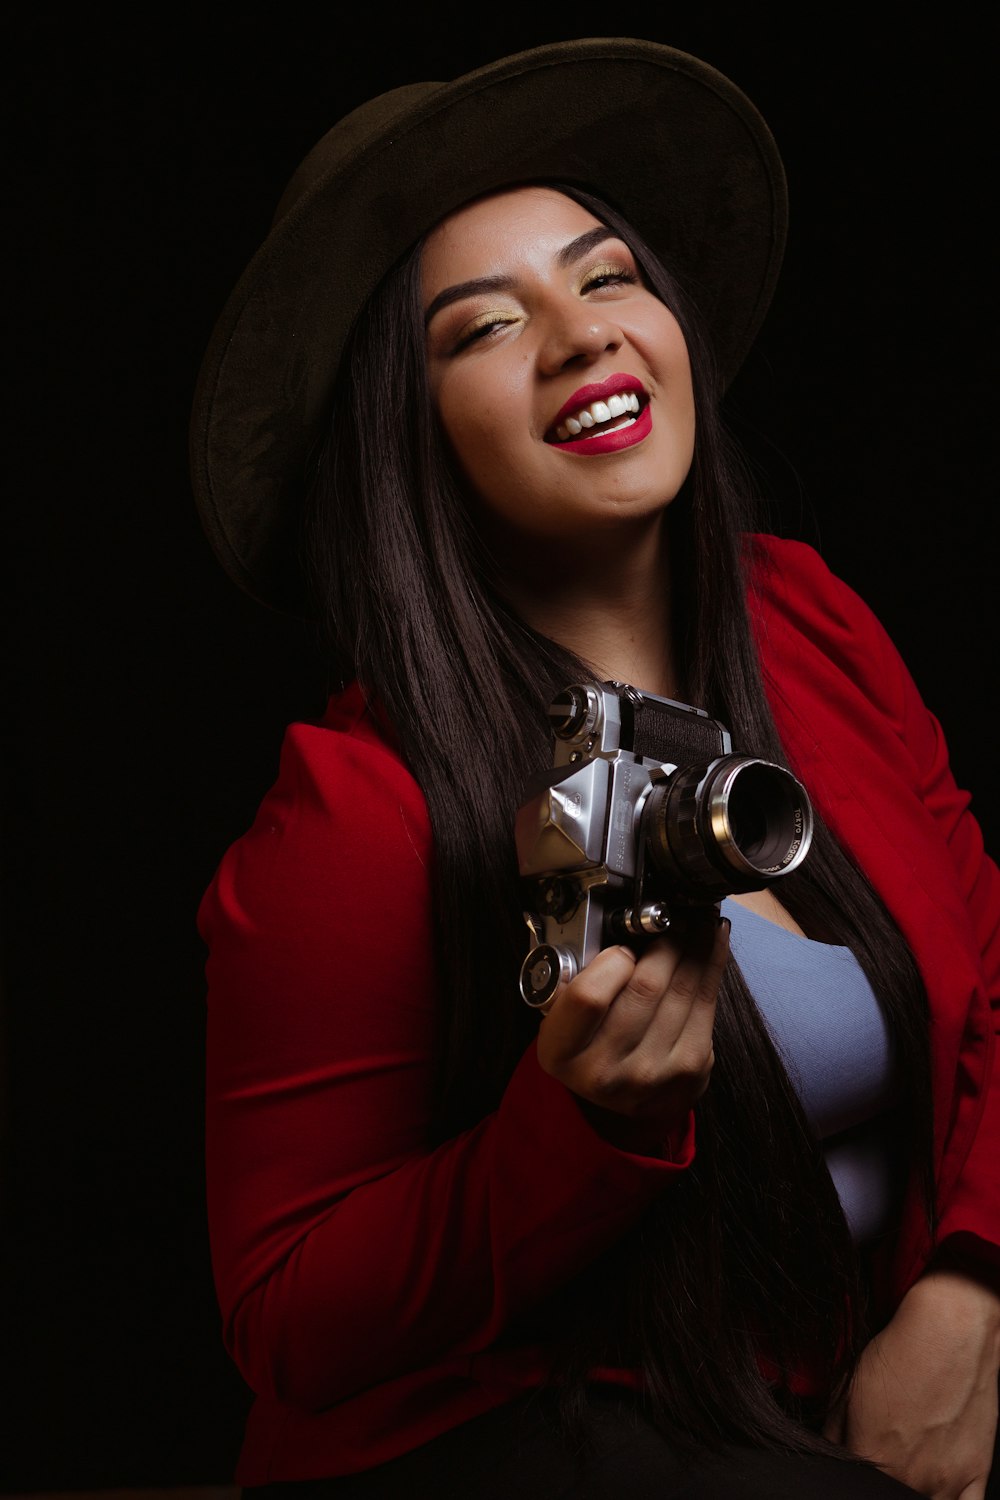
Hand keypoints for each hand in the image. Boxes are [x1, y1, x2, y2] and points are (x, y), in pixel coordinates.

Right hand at [535, 917, 728, 1136]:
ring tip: (701, 921)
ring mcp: (652, 1074)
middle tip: (677, 915)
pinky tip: (713, 944)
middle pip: (646, 987)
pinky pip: (708, 1004)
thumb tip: (631, 930)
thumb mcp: (561, 1014)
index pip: (590, 996)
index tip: (626, 945)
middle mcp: (606, 1070)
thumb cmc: (587, 1042)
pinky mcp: (691, 1071)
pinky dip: (713, 966)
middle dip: (668, 940)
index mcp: (562, 1053)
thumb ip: (580, 978)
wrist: (617, 1096)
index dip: (612, 961)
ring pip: (684, 990)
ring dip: (698, 945)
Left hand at [824, 1267, 999, 1498]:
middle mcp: (910, 1480)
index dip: (853, 1468)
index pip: (855, 1481)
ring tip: (910, 1460)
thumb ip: (833, 1432)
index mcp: (872, 1460)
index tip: (858, 1452)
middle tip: (888, 1447)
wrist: (946, 1333)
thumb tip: (830, 1451)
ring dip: (913, 1488)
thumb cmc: (899, 1354)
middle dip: (882, 1474)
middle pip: (889, 1491)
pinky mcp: (975, 1473)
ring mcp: (945, 1481)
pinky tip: (938, 1486)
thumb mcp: (846, 1388)